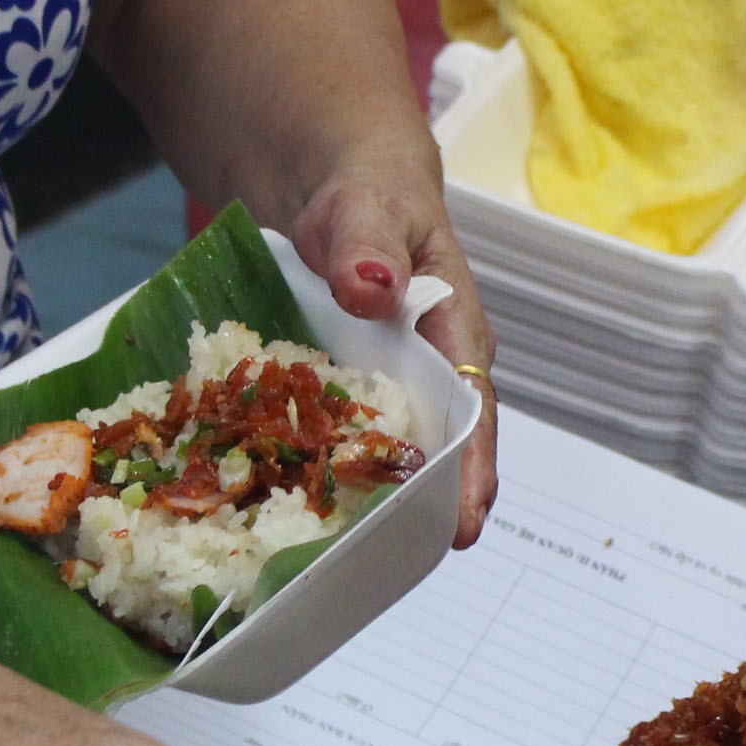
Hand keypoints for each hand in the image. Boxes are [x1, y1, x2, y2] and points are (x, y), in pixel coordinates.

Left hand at [291, 143, 501, 545]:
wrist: (331, 182)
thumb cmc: (367, 191)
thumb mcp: (368, 202)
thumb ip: (369, 242)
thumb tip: (373, 286)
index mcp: (452, 332)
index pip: (472, 410)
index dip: (470, 471)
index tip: (464, 525)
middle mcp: (425, 373)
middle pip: (431, 451)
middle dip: (416, 508)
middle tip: (388, 563)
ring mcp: (379, 390)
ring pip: (378, 454)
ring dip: (359, 499)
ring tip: (335, 558)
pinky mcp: (337, 395)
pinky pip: (327, 439)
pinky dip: (306, 469)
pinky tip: (272, 506)